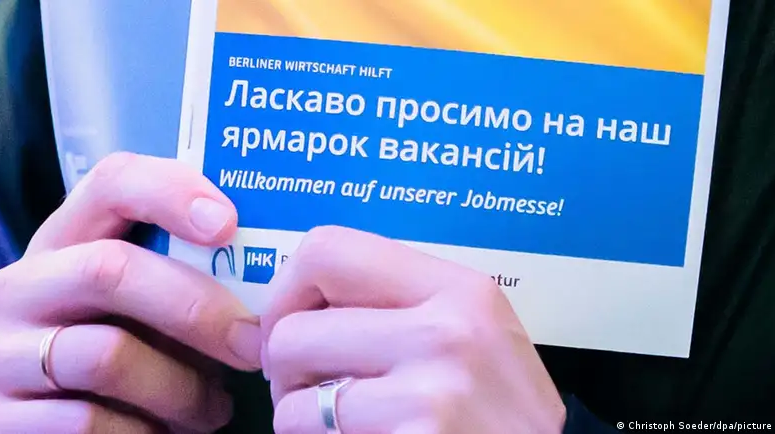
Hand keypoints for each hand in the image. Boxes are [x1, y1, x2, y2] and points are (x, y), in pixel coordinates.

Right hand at [0, 153, 261, 433]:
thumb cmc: (134, 372)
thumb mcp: (152, 319)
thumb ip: (187, 286)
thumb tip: (270, 281)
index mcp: (61, 245)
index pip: (109, 182)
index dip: (171, 191)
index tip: (228, 225)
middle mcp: (16, 289)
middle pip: (109, 269)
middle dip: (197, 310)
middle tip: (253, 346)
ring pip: (106, 355)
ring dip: (180, 389)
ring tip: (214, 410)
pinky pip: (87, 422)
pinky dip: (144, 433)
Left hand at [262, 226, 565, 433]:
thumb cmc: (499, 415)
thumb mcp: (471, 337)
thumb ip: (390, 309)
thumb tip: (274, 314)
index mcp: (458, 289)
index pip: (327, 250)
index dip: (287, 290)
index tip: (292, 322)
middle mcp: (447, 332)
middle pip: (293, 330)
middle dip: (287, 372)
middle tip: (315, 393)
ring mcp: (431, 395)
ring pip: (291, 401)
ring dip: (301, 420)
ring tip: (344, 425)